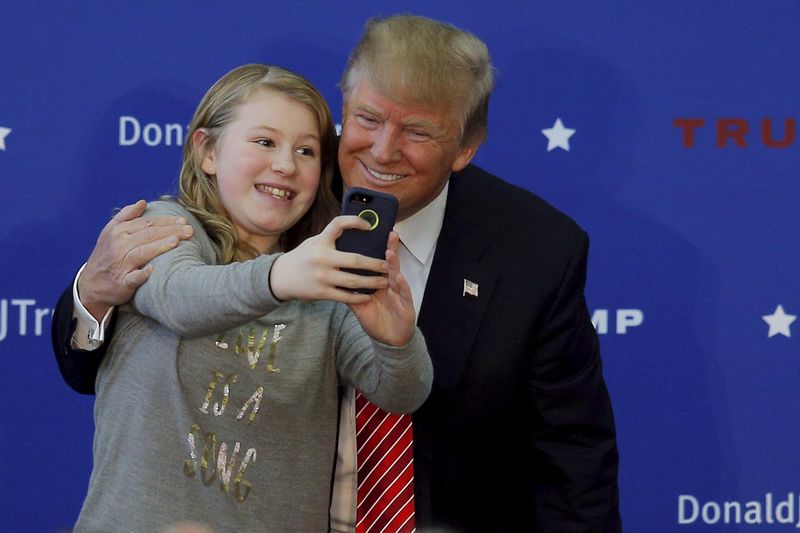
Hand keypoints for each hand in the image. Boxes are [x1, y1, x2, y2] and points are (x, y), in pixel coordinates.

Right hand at [78, 200, 193, 320]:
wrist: (91, 284)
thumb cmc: (106, 255)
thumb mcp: (110, 232)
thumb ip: (126, 216)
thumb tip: (142, 202)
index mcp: (118, 232)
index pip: (146, 223)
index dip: (166, 221)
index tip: (183, 221)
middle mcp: (118, 246)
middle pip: (148, 235)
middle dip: (170, 231)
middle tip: (189, 230)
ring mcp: (120, 265)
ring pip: (142, 252)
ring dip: (159, 246)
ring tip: (176, 241)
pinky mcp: (122, 283)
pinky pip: (133, 278)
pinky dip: (142, 274)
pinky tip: (153, 270)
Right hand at [269, 215, 389, 303]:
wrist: (281, 277)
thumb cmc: (303, 257)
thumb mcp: (315, 242)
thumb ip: (332, 238)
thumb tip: (358, 230)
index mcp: (321, 242)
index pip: (338, 224)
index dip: (355, 221)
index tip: (369, 226)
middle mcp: (321, 258)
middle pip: (355, 260)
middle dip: (375, 264)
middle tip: (388, 265)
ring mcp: (322, 277)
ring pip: (353, 281)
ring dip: (371, 282)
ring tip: (384, 282)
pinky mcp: (321, 292)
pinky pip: (344, 296)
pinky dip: (358, 297)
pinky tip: (368, 296)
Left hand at [348, 231, 415, 345]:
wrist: (389, 339)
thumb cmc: (376, 319)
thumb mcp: (360, 304)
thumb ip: (350, 290)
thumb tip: (335, 278)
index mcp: (381, 282)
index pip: (378, 263)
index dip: (378, 249)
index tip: (374, 235)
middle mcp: (392, 285)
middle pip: (390, 264)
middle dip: (391, 249)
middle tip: (390, 234)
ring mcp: (400, 294)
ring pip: (397, 276)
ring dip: (394, 264)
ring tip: (390, 252)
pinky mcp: (407, 306)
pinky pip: (403, 295)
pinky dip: (402, 286)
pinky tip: (399, 278)